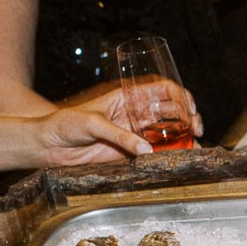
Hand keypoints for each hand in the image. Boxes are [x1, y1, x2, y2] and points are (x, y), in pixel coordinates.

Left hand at [20, 83, 196, 166]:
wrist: (50, 146)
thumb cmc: (65, 124)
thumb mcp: (92, 122)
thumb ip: (120, 136)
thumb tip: (146, 150)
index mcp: (128, 97)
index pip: (163, 90)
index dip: (181, 96)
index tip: (190, 108)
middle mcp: (137, 113)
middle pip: (173, 111)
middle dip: (190, 118)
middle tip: (196, 128)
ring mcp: (137, 133)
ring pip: (170, 132)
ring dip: (186, 137)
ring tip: (195, 144)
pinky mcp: (133, 152)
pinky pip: (158, 152)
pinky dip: (172, 154)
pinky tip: (182, 156)